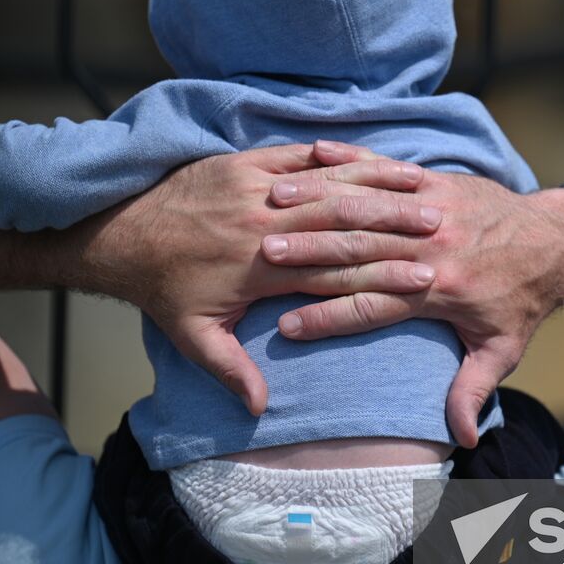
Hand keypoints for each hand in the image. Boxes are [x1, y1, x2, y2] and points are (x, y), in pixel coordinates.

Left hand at [100, 143, 445, 415]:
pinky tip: (369, 158)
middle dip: (395, 225)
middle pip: (342, 223)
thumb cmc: (161, 289)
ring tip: (421, 188)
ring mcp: (254, 186)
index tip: (427, 278)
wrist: (120, 231)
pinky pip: (299, 155)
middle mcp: (263, 223)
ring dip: (376, 185)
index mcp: (260, 268)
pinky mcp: (244, 162)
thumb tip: (261, 408)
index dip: (382, 274)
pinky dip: (337, 157)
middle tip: (443, 228)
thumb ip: (231, 370)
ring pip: (327, 183)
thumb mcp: (192, 337)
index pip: (334, 272)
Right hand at [260, 140, 563, 445]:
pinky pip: (388, 168)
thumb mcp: (502, 349)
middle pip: (359, 252)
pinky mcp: (437, 181)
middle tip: (261, 256)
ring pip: (367, 203)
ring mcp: (434, 207)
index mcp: (440, 291)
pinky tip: (315, 155)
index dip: (328, 319)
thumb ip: (472, 391)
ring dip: (319, 202)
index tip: (285, 330)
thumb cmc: (523, 300)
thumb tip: (462, 440)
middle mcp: (433, 247)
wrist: (556, 241)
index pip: (373, 307)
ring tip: (273, 205)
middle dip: (308, 254)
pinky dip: (353, 160)